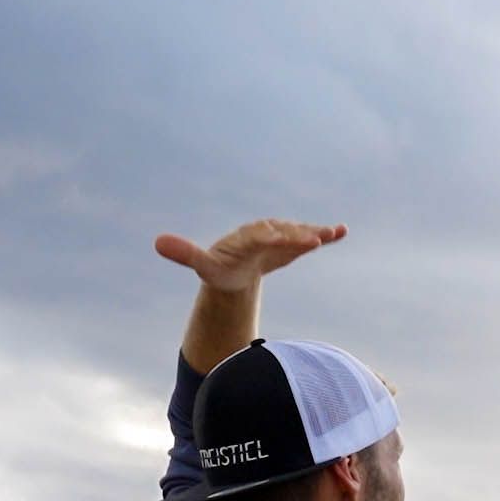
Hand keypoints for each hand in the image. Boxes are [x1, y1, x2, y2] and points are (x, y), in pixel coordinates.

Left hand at [153, 219, 346, 290]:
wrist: (237, 268)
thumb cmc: (220, 268)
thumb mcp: (203, 265)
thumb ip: (185, 253)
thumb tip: (156, 242)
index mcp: (244, 237)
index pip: (257, 235)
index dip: (268, 236)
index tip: (279, 238)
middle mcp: (264, 232)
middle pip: (282, 231)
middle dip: (295, 235)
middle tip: (312, 240)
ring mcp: (281, 237)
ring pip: (298, 232)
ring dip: (315, 232)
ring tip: (332, 233)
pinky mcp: (293, 244)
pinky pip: (309, 237)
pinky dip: (325, 234)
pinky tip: (342, 231)